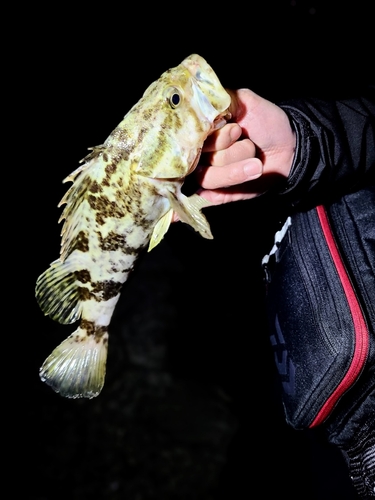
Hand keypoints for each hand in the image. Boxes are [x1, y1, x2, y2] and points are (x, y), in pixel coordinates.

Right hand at [196, 88, 296, 204]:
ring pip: (208, 178)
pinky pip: (214, 195)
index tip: (236, 130)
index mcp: (199, 132)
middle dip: (227, 151)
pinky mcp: (218, 194)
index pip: (187, 140)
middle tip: (246, 140)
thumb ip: (219, 99)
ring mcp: (207, 175)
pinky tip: (249, 173)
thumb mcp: (244, 100)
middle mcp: (198, 154)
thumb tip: (197, 102)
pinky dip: (231, 184)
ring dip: (236, 168)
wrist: (289, 148)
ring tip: (256, 162)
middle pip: (196, 160)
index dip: (213, 138)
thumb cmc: (266, 122)